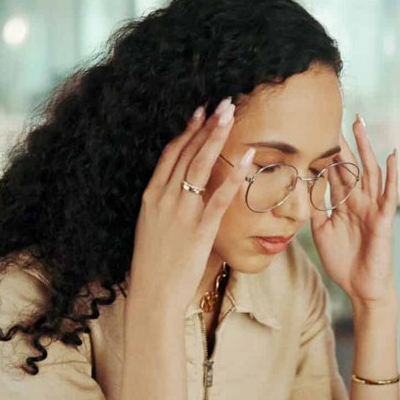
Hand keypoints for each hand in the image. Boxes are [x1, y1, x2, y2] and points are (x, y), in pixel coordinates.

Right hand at [127, 100, 252, 315]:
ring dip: (217, 137)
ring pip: (200, 165)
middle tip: (223, 103)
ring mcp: (181, 212)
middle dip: (206, 125)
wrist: (152, 296)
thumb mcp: (152, 228)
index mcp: (151, 196)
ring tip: (231, 115)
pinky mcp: (200, 229)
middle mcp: (164, 198)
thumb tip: (181, 194)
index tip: (200, 112)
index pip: (171, 153)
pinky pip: (219, 196)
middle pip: (187, 152)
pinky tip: (248, 157)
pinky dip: (234, 174)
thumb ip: (166, 207)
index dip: (187, 130)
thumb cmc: (154, 266)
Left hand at [312, 116, 399, 306]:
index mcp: (344, 202)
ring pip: (370, 172)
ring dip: (367, 148)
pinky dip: (392, 175)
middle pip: (353, 164)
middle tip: (341, 114)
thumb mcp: (320, 230)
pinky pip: (389, 194)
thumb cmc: (343, 260)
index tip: (317, 128)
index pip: (335, 171)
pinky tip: (392, 156)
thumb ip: (314, 207)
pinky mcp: (383, 219)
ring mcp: (373, 207)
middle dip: (347, 141)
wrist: (360, 286)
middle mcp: (359, 200)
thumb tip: (300, 185)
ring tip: (361, 125)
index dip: (328, 151)